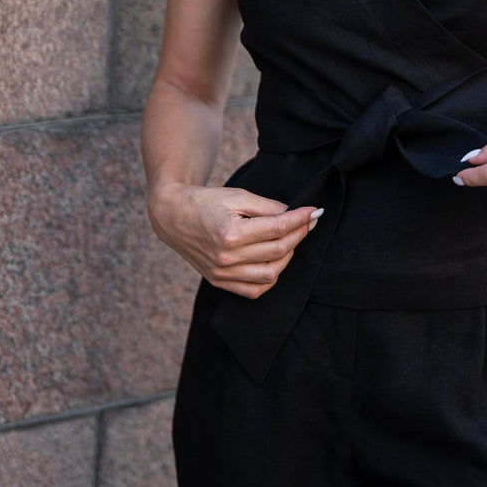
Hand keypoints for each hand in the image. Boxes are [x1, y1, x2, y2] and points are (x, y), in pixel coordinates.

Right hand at [148, 182, 320, 298]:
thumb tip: (291, 214)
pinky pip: (253, 290)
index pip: (277, 228)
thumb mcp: (236, 195)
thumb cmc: (204, 202)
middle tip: (309, 222)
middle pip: (278, 251)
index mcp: (230, 233)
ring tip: (293, 239)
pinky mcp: (218, 282)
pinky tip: (277, 262)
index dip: (300, 219)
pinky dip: (270, 278)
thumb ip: (266, 206)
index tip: (314, 211)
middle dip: (299, 235)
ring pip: (270, 274)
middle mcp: (226, 257)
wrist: (173, 216)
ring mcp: (222, 273)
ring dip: (288, 256)